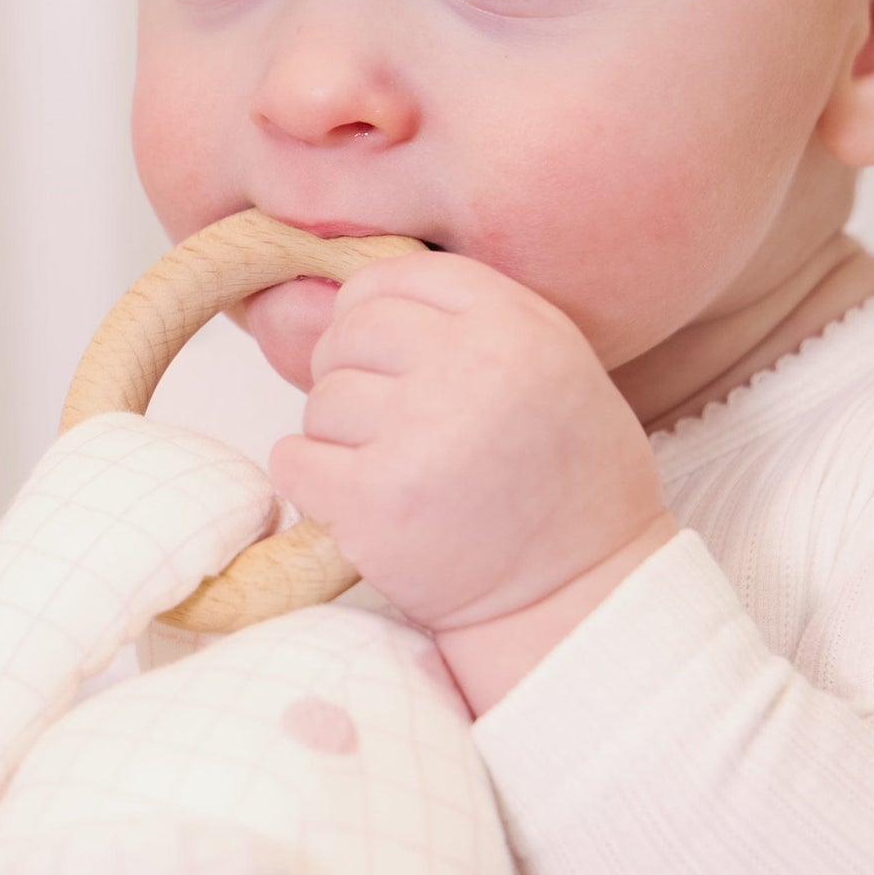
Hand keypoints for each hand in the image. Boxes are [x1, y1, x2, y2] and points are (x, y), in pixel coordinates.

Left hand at [266, 251, 670, 636]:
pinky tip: (358, 501)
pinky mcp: (373, 503)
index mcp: (517, 325)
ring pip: (320, 403)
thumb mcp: (553, 366)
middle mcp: (468, 369)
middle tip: (390, 425)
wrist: (580, 597)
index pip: (397, 276)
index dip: (373, 310)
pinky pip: (293, 461)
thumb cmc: (568, 485)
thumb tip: (359, 296)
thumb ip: (475, 321)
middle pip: (349, 334)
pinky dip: (312, 482)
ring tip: (396, 472)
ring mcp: (417, 436)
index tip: (380, 351)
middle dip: (353, 375)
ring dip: (339, 437)